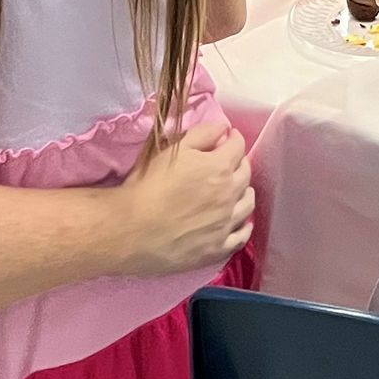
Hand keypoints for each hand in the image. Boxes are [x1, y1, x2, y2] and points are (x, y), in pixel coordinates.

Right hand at [118, 120, 254, 274]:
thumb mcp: (173, 151)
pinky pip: (240, 237)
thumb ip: (202, 134)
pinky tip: (241, 224)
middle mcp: (228, 195)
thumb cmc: (148, 186)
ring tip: (238, 191)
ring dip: (245, 192)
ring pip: (247, 204)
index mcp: (219, 167)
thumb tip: (224, 129)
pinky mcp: (216, 249)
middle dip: (240, 163)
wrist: (131, 229)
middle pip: (246, 174)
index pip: (238, 147)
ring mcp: (225, 224)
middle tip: (232, 162)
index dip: (234, 139)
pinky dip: (244, 227)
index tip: (229, 138)